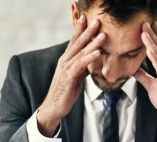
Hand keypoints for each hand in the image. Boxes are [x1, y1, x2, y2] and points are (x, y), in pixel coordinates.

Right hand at [37, 15, 105, 136]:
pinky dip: (89, 58)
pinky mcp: (68, 77)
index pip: (74, 42)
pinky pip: (80, 65)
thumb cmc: (65, 92)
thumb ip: (83, 67)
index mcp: (66, 60)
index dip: (80, 30)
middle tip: (97, 20)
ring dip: (92, 43)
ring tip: (102, 35)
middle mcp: (64, 61)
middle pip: (77, 43)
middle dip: (87, 31)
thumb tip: (93, 59)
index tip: (87, 18)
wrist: (54, 107)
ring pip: (80, 53)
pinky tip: (98, 53)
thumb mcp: (76, 77)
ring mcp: (65, 69)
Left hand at [134, 21, 156, 141]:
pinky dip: (154, 56)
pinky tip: (148, 48)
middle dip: (152, 33)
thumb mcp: (150, 85)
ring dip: (151, 41)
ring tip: (144, 30)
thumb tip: (133, 68)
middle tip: (145, 21)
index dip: (152, 37)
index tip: (146, 26)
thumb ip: (143, 75)